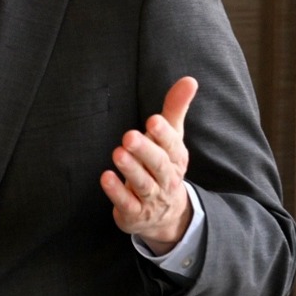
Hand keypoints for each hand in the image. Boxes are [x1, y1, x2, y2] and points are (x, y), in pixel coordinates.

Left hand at [100, 75, 197, 255]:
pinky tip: (105, 177)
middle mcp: (167, 179)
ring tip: (118, 153)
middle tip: (129, 137)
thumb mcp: (172, 139)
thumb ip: (175, 109)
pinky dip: (116, 192)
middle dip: (145, 151)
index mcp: (176, 159)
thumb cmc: (165, 165)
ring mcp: (152, 198)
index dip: (164, 134)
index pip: (173, 146)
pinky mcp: (135, 213)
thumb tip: (189, 80)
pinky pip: (127, 203)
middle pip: (158, 165)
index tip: (153, 120)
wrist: (167, 216)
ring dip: (130, 169)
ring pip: (143, 184)